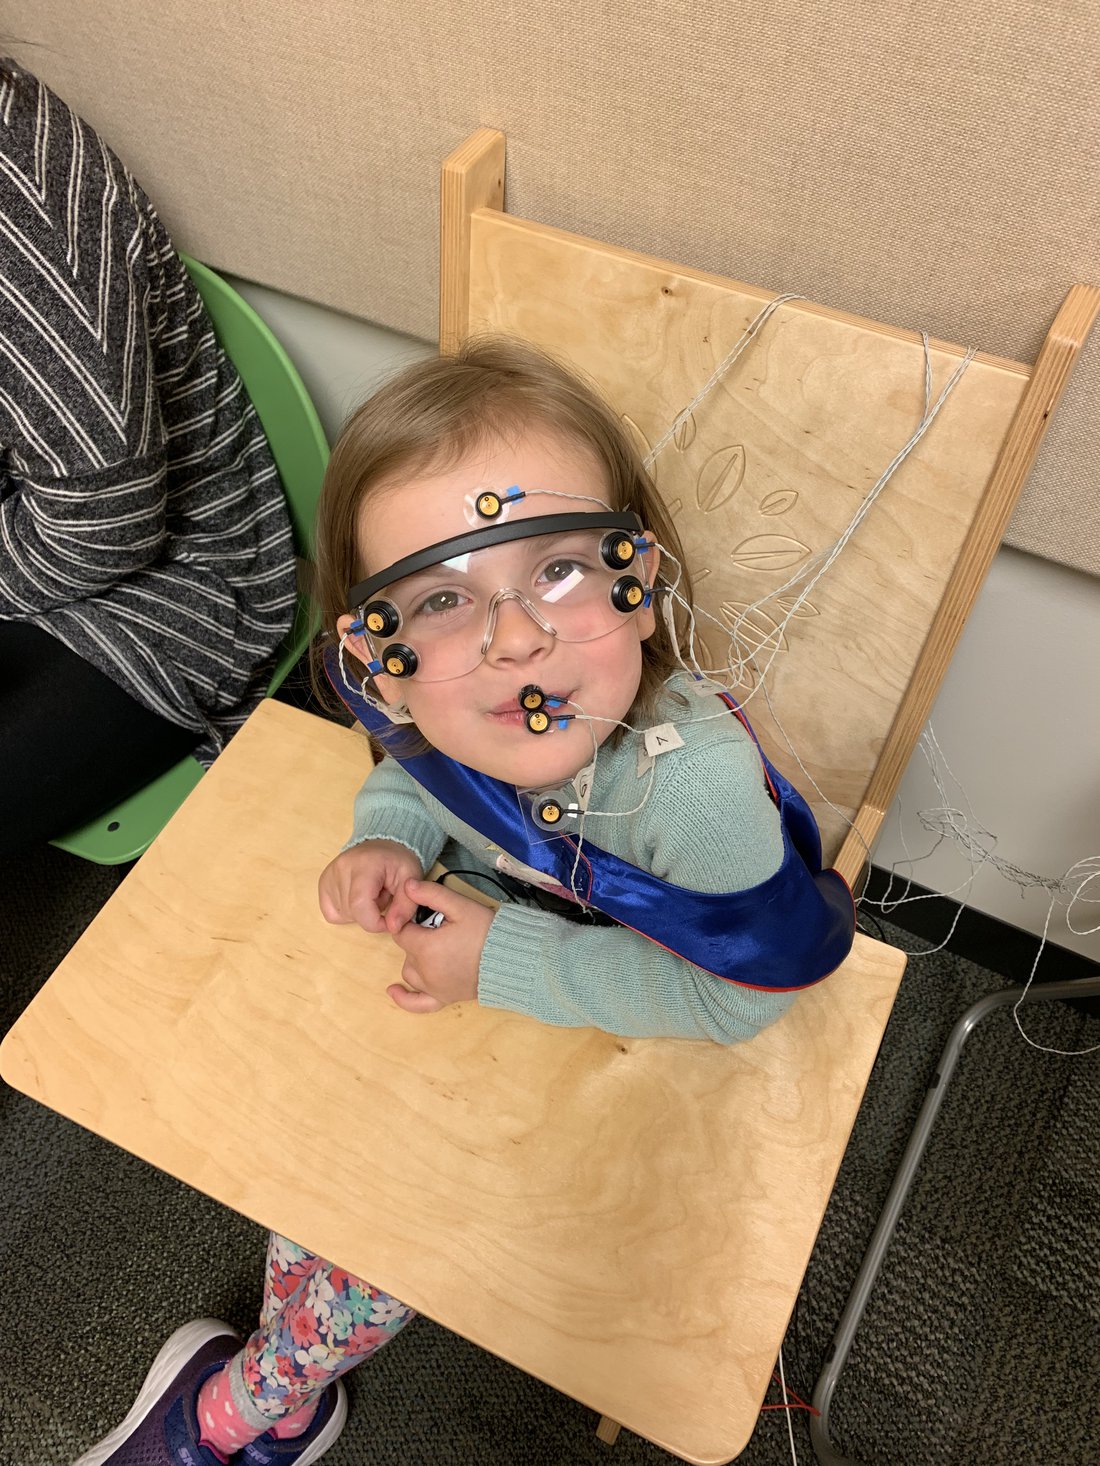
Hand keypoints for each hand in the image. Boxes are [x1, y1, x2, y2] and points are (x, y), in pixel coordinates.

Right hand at [317, 841, 421, 934]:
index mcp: (364, 864)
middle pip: (352, 912)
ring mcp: (329, 875)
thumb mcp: (411, 879)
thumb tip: (393, 928)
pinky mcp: (323, 883)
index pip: (360, 904)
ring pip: (343, 914)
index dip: (375, 922)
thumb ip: (405, 905)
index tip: (390, 921)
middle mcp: (341, 868)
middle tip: (384, 898)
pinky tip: (359, 899)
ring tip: (372, 894)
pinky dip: (346, 913)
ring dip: (361, 913)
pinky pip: (331, 913)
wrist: (384, 845)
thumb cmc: (397, 861)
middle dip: (372, 915)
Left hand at [387, 878, 494, 1013]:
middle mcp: (425, 971)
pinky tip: (393, 991)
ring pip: (409, 972)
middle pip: (407, 951)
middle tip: (441, 929)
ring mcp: (433, 987)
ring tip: (434, 949)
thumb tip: (407, 885)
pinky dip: (404, 998)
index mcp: (425, 947)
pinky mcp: (444, 998)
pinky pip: (417, 1003)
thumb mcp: (461, 905)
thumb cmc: (487, 931)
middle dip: (417, 938)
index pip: (401, 931)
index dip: (410, 921)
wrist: (511, 959)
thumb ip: (432, 893)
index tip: (425, 916)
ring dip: (415, 960)